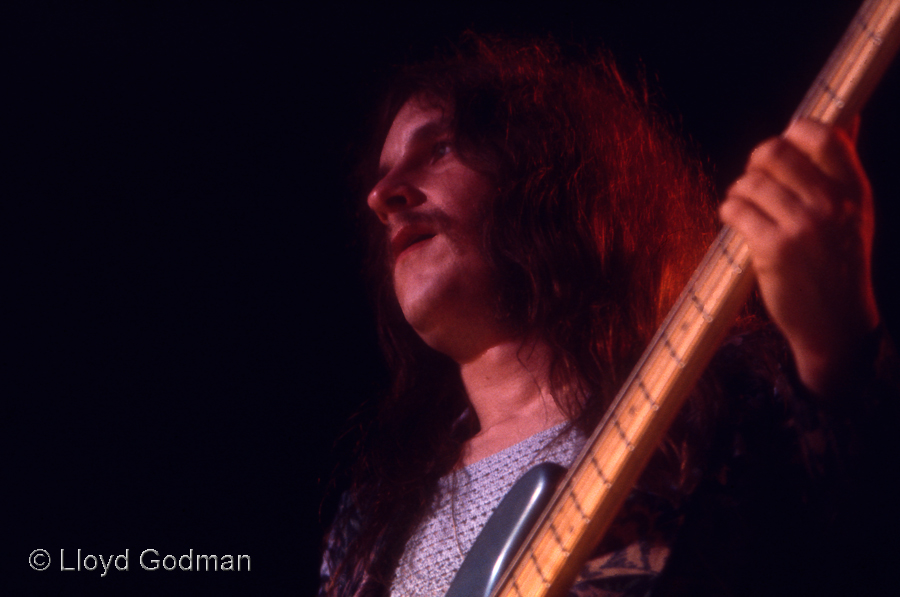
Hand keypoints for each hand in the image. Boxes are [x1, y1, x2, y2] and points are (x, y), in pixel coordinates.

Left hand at [719, 118, 879, 396]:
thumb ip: (844, 167)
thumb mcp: (855, 213)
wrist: (835, 323)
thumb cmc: (839, 262)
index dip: (795, 133)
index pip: (824, 135)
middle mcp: (830, 205)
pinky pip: (736, 209)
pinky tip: (735, 218)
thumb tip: (849, 116)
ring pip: (751, 182)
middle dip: (757, 160)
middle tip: (756, 175)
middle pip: (777, 152)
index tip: (786, 147)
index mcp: (854, 191)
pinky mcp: (773, 249)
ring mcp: (801, 227)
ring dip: (740, 190)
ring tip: (744, 202)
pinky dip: (729, 210)